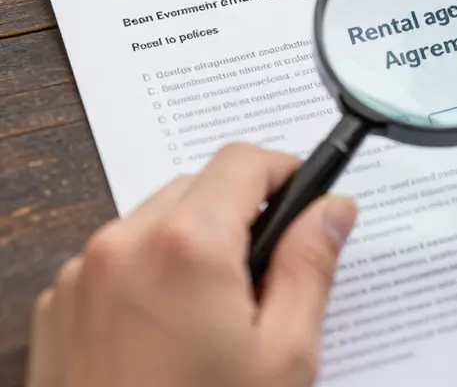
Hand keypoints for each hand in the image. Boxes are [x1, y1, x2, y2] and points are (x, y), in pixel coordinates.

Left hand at [26, 144, 356, 386]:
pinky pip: (118, 253)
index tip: (304, 196)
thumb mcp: (282, 356)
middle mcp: (125, 243)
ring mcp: (84, 272)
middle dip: (240, 209)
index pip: (244, 160)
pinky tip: (168, 324)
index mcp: (186, 245)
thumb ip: (310, 267)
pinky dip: (151, 265)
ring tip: (215, 307)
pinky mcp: (61, 303)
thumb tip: (333, 210)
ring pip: (157, 216)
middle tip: (265, 270)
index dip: (283, 170)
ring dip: (193, 237)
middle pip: (199, 184)